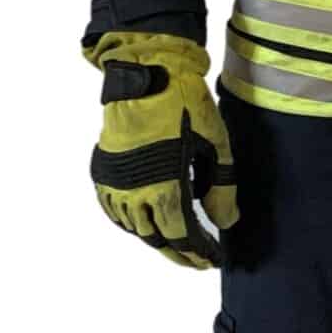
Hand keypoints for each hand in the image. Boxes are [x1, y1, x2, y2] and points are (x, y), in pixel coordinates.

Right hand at [87, 30, 237, 267]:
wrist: (147, 72)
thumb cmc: (185, 104)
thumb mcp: (215, 144)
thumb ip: (222, 188)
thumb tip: (226, 222)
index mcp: (164, 185)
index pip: (181, 235)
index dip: (197, 252)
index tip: (211, 260)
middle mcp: (134, 189)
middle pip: (155, 236)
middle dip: (177, 253)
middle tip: (195, 260)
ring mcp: (116, 180)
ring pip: (132, 226)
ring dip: (153, 238)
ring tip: (173, 244)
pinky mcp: (105, 168)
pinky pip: (112, 208)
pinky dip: (128, 221)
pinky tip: (141, 223)